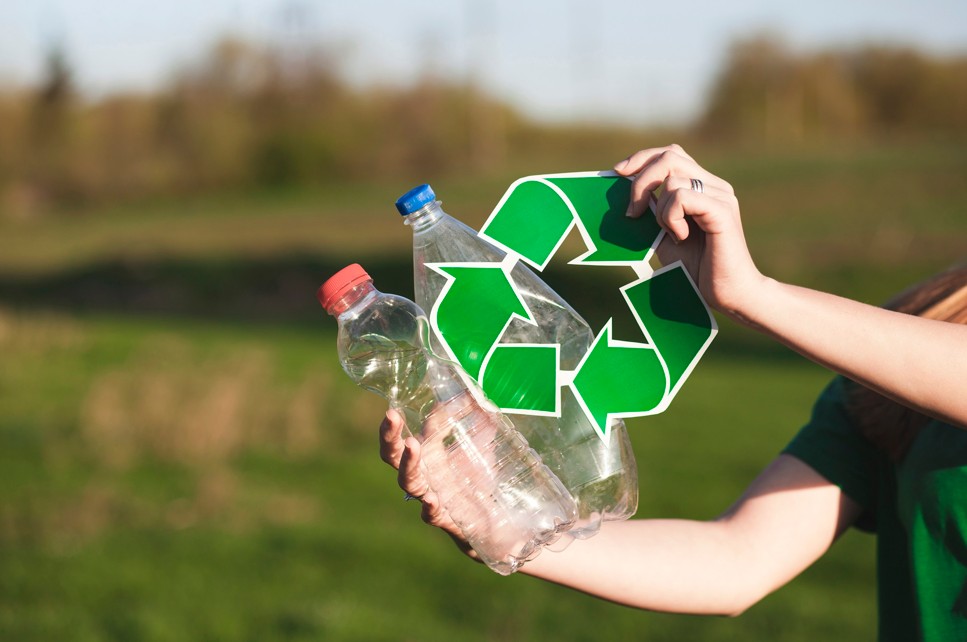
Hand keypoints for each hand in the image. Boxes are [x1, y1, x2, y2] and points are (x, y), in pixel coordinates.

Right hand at [378, 409, 479, 561]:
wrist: (493, 522)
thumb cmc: (478, 479)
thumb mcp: (479, 444)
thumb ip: (475, 419)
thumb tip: (472, 391)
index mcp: (426, 455)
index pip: (402, 435)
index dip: (396, 422)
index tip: (394, 406)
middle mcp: (424, 475)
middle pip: (393, 456)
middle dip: (389, 436)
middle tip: (391, 415)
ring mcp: (431, 496)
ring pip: (409, 482)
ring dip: (408, 463)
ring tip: (412, 444)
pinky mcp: (446, 518)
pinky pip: (431, 514)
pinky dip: (429, 507)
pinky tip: (431, 500)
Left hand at [614, 144, 766, 315]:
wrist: (728, 293)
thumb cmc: (697, 268)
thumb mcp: (664, 235)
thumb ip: (651, 213)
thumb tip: (625, 194)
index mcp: (702, 187)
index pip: (670, 154)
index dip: (642, 158)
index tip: (618, 172)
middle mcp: (714, 186)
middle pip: (669, 156)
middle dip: (641, 181)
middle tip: (633, 213)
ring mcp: (721, 196)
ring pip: (673, 180)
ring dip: (660, 210)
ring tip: (672, 235)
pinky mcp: (723, 211)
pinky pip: (683, 197)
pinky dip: (672, 217)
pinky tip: (681, 236)